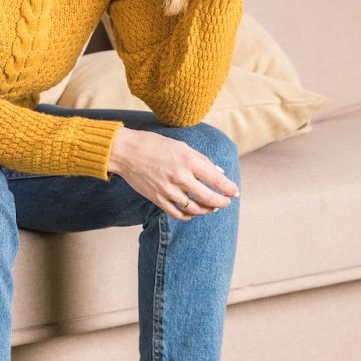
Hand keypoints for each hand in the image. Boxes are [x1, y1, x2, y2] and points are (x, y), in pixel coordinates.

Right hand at [106, 127, 238, 220]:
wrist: (125, 152)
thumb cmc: (155, 145)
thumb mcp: (182, 146)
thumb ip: (202, 161)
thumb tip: (220, 173)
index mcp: (189, 161)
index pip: (217, 180)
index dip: (230, 189)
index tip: (235, 192)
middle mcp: (181, 177)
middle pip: (209, 198)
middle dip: (222, 202)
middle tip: (226, 202)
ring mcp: (169, 190)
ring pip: (196, 209)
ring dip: (207, 210)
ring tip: (212, 207)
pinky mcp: (158, 199)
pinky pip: (178, 214)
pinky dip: (189, 216)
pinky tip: (193, 212)